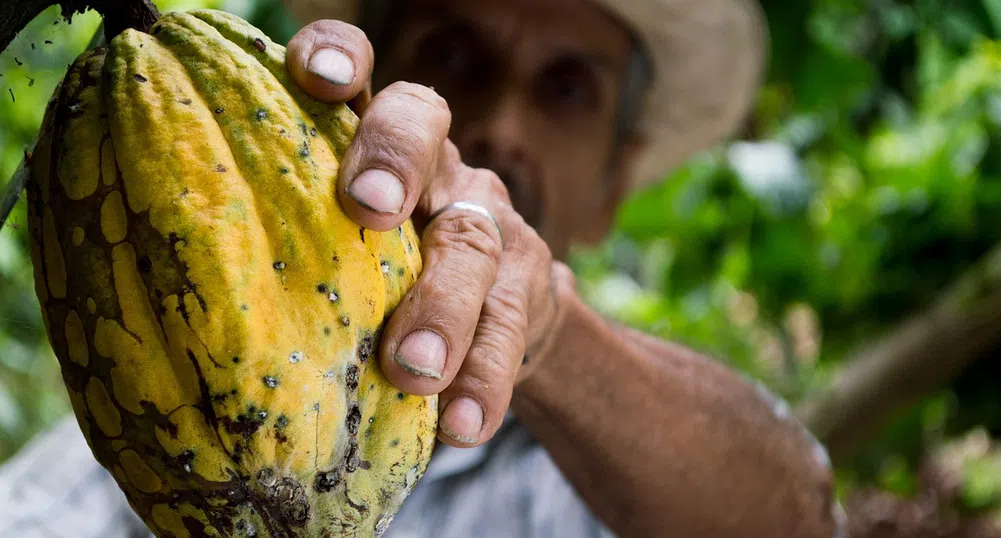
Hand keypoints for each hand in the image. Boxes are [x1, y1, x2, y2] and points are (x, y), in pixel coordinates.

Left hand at [286, 21, 573, 447]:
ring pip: (472, 242)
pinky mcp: (528, 286)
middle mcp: (436, 165)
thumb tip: (157, 299)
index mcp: (375, 143)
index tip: (313, 77)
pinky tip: (463, 425)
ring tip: (413, 370)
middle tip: (367, 208)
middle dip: (395, 160)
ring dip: (442, 306)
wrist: (499, 318)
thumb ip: (288, 243)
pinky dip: (484, 379)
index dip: (340, 56)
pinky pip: (509, 329)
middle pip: (424, 127)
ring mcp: (488, 221)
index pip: (361, 71)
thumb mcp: (339, 249)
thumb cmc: (384, 281)